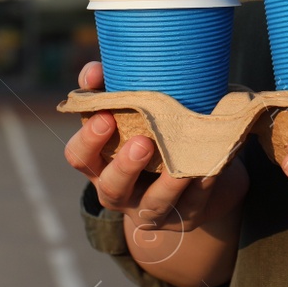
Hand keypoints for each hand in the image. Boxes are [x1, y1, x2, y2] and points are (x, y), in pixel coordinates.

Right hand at [64, 61, 247, 233]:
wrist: (197, 169)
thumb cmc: (155, 130)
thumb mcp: (131, 110)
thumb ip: (109, 88)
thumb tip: (95, 71)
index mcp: (101, 163)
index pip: (80, 156)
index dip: (88, 139)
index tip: (105, 116)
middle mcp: (120, 191)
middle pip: (111, 187)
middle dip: (125, 167)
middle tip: (142, 142)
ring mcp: (152, 208)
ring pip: (153, 205)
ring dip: (165, 185)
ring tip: (178, 166)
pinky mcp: (186, 215)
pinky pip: (193, 204)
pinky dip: (200, 187)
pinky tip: (207, 170)